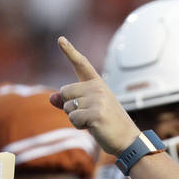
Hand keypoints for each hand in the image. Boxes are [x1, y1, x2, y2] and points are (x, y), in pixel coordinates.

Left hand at [52, 36, 139, 155]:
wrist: (127, 139)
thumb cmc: (107, 124)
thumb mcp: (88, 109)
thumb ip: (69, 102)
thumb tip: (51, 98)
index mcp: (97, 83)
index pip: (81, 64)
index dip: (69, 51)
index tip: (60, 39)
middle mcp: (98, 87)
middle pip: (65, 91)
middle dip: (70, 106)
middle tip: (89, 115)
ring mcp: (98, 100)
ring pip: (67, 107)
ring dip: (75, 118)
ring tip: (93, 121)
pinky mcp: (96, 113)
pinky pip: (73, 118)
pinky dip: (79, 126)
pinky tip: (93, 127)